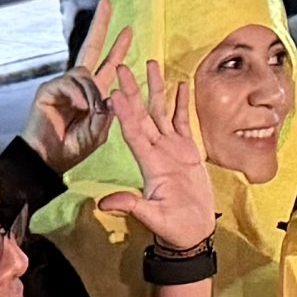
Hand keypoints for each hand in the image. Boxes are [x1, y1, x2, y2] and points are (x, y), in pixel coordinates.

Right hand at [26, 27, 118, 171]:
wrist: (48, 160)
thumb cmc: (73, 149)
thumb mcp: (99, 132)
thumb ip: (107, 113)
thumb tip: (111, 94)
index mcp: (94, 94)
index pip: (108, 64)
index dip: (118, 48)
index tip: (129, 30)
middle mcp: (79, 85)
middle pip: (91, 49)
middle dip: (100, 26)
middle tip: (108, 3)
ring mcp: (63, 86)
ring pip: (84, 73)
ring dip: (91, 91)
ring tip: (89, 110)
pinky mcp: (49, 90)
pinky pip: (69, 84)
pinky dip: (79, 95)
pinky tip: (81, 106)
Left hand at [88, 43, 213, 252]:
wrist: (192, 233)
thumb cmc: (173, 227)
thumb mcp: (151, 217)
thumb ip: (131, 206)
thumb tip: (104, 204)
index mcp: (148, 162)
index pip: (133, 131)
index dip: (124, 112)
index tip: (115, 90)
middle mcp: (157, 150)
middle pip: (143, 114)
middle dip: (134, 90)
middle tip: (123, 65)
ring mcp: (172, 148)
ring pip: (162, 112)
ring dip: (156, 89)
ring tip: (152, 64)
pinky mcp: (188, 150)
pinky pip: (183, 121)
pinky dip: (181, 103)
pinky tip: (181, 84)